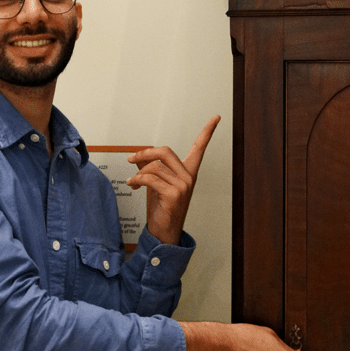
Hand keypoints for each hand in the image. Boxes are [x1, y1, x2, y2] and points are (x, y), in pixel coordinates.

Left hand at [126, 115, 219, 244]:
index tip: (216, 117)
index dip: (208, 131)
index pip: (200, 147)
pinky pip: (150, 179)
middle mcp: (189, 177)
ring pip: (154, 167)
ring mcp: (183, 186)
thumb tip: (141, 158)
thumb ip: (154, 168)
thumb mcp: (160, 184)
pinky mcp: (173, 195)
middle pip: (165, 152)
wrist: (165, 233)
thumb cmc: (164, 208)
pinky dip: (137, 180)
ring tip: (133, 181)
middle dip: (146, 153)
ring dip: (138, 173)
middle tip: (133, 158)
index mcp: (189, 172)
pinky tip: (134, 184)